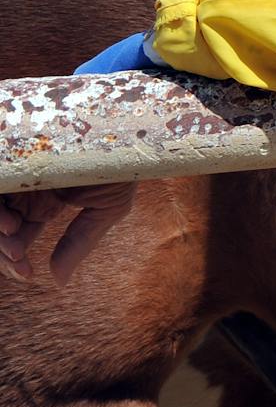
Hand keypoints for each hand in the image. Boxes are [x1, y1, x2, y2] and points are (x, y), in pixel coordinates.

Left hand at [0, 33, 165, 283]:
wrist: (131, 123)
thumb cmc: (121, 162)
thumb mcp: (106, 208)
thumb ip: (80, 242)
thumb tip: (57, 282)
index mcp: (39, 202)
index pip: (14, 238)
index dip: (12, 260)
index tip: (27, 272)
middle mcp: (22, 188)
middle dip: (2, 251)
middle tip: (18, 261)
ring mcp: (14, 171)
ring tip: (15, 244)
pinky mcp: (12, 154)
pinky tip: (11, 224)